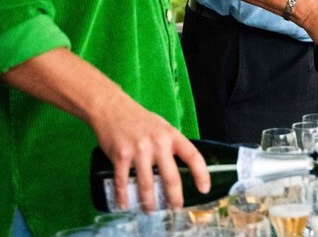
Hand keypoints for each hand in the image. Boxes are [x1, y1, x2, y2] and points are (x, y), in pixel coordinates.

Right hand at [90, 94, 210, 211]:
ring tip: (151, 210)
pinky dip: (123, 196)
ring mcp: (138, 150)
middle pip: (171, 177)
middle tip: (175, 209)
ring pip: (147, 184)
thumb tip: (181, 166)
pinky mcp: (120, 155)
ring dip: (149, 202)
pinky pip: (123, 181)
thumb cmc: (140, 119)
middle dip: (174, 198)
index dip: (201, 173)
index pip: (193, 156)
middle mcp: (157, 143)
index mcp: (171, 135)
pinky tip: (125, 205)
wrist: (113, 108)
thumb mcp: (163, 127)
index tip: (204, 189)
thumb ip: (171, 145)